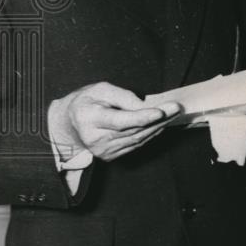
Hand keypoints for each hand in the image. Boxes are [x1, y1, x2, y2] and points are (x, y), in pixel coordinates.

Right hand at [48, 82, 180, 161]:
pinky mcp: (110, 156)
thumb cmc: (86, 101)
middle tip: (176, 108)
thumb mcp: (100, 89)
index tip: (161, 111)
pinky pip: (135, 145)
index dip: (142, 117)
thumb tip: (144, 105)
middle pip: (134, 130)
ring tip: (173, 114)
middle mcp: (96, 139)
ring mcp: (103, 151)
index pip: (121, 121)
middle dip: (158, 119)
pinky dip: (149, 134)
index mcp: (90, 119)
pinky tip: (160, 125)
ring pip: (138, 139)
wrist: (69, 124)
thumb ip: (122, 96)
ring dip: (158, 127)